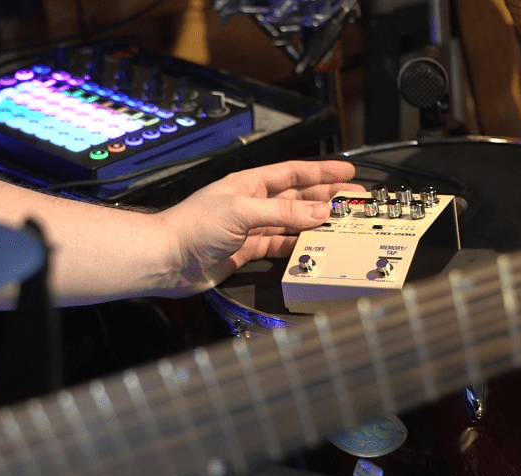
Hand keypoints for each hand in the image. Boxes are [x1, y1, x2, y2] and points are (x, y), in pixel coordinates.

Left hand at [158, 159, 363, 295]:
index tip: (347, 171)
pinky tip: (313, 246)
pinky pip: (278, 245)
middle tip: (354, 201)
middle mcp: (251, 203)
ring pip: (291, 223)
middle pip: (297, 198)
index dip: (321, 171)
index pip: (293, 173)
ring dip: (315, 223)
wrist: (166, 259)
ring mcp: (249, 227)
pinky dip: (297, 246)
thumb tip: (318, 212)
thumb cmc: (192, 226)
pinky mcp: (245, 250)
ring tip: (342, 224)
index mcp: (249, 184)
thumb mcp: (241, 212)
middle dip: (327, 198)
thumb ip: (282, 213)